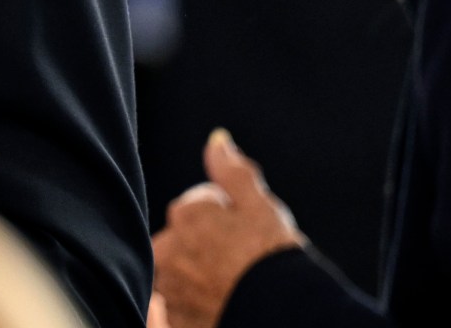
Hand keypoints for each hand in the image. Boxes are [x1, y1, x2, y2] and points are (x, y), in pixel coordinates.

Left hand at [150, 131, 305, 327]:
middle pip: (182, 239)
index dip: (225, 217)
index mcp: (184, 215)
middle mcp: (166, 250)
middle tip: (240, 259)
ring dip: (196, 273)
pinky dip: (194, 301)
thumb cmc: (272, 256)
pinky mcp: (173, 318)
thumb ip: (233, 171)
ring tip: (232, 282)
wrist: (284, 313)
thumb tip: (216, 139)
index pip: (197, 206)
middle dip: (205, 243)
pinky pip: (177, 304)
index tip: (245, 233)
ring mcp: (168, 287)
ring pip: (178, 270)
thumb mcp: (259, 204)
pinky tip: (220, 301)